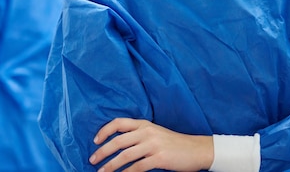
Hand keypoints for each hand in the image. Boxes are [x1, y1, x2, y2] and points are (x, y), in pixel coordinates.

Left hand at [90, 118, 212, 171]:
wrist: (196, 149)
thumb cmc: (174, 143)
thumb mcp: (155, 133)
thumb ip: (139, 135)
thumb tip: (118, 145)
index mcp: (144, 124)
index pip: (118, 123)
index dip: (104, 131)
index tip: (95, 140)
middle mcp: (146, 132)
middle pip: (118, 141)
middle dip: (102, 151)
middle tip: (92, 160)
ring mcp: (153, 144)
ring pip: (125, 155)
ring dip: (111, 165)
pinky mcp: (159, 158)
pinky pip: (137, 167)